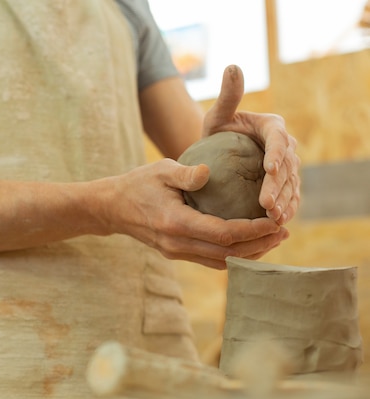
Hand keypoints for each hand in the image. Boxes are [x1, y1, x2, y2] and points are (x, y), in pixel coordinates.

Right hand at [103, 159, 287, 268]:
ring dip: (250, 253)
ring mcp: (176, 251)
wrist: (112, 208)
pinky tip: (249, 242)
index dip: (252, 232)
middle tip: (284, 232)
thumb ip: (185, 173)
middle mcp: (177, 243)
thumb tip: (210, 171)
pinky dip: (234, 254)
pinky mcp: (177, 253)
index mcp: (175, 223)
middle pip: (227, 254)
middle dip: (259, 246)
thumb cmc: (138, 184)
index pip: (222, 234)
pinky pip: (211, 259)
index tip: (274, 222)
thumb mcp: (160, 169)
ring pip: (221, 262)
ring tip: (274, 239)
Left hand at [202, 65, 300, 224]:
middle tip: (266, 204)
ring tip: (272, 218)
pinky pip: (290, 197)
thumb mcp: (218, 116)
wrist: (218, 153)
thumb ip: (227, 96)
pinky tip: (278, 224)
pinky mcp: (284, 184)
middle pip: (287, 166)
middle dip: (278, 186)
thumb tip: (233, 66)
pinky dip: (287, 209)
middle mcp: (285, 146)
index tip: (267, 169)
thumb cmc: (216, 132)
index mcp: (272, 127)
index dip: (276, 154)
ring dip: (285, 202)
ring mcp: (287, 166)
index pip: (278, 139)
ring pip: (291, 184)